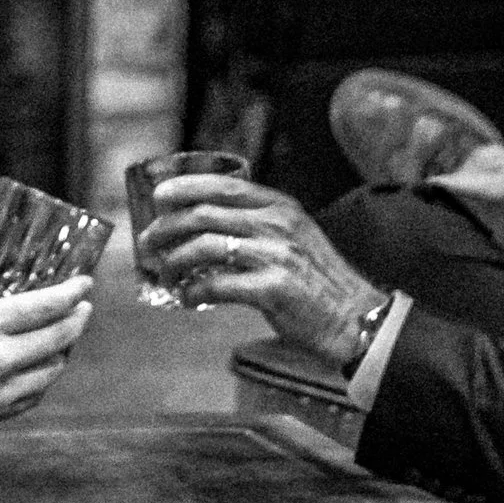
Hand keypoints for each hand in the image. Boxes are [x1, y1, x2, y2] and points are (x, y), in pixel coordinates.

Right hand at [0, 243, 90, 469]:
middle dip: (78, 320)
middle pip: (59, 338)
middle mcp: (0, 359)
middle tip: (83, 309)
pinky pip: (32, 396)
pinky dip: (43, 381)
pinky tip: (39, 373)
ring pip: (51, 371)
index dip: (71, 293)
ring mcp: (1, 392)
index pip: (44, 306)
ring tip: (63, 340)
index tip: (84, 284)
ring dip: (64, 352)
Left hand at [143, 171, 384, 368]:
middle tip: (149, 242)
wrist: (354, 317)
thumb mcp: (295, 237)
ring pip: (204, 247)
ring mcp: (275, 255)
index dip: (186, 186)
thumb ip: (260, 226)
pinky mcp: (272, 289)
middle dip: (167, 227)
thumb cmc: (319, 281)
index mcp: (281, 207)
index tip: (160, 195)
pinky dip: (193, 291)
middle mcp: (277, 225)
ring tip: (164, 274)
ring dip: (174, 261)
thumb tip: (208, 227)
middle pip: (204, 214)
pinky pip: (217, 285)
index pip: (224, 185)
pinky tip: (187, 297)